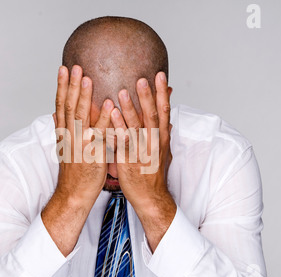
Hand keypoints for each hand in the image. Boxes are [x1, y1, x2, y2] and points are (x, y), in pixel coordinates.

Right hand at [53, 65, 113, 210]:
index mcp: (64, 133)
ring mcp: (79, 144)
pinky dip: (102, 118)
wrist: (73, 194)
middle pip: (69, 106)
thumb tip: (57, 113)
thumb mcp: (65, 147)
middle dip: (72, 85)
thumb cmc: (74, 172)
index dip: (62, 86)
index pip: (60, 105)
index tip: (64, 69)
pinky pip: (98, 133)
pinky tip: (108, 104)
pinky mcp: (92, 153)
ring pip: (80, 117)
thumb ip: (63, 128)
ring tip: (88, 78)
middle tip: (75, 66)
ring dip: (84, 97)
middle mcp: (69, 136)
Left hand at [111, 72, 176, 250]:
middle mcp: (154, 143)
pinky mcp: (130, 162)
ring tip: (121, 92)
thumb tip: (168, 111)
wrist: (151, 197)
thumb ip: (164, 127)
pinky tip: (112, 117)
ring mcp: (142, 152)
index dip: (161, 93)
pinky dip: (118, 129)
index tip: (159, 75)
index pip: (164, 111)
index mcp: (162, 137)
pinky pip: (124, 143)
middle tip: (142, 77)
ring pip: (137, 128)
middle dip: (147, 96)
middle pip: (152, 116)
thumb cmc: (153, 171)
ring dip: (129, 109)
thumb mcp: (162, 148)